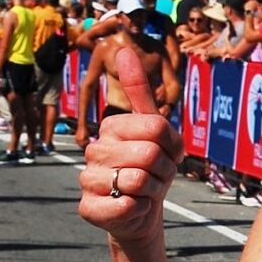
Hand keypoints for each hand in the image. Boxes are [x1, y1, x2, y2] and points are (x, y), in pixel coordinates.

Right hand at [78, 45, 182, 244]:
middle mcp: (94, 150)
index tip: (167, 155)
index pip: (157, 128)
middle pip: (150, 155)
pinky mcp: (88, 208)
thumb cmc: (150, 169)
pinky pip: (126, 207)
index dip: (173, 147)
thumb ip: (140, 93)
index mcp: (111, 127)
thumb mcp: (154, 131)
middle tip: (156, 177)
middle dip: (164, 172)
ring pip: (140, 181)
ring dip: (154, 192)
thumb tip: (124, 50)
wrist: (141, 211)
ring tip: (145, 192)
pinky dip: (139, 210)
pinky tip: (133, 208)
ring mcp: (87, 180)